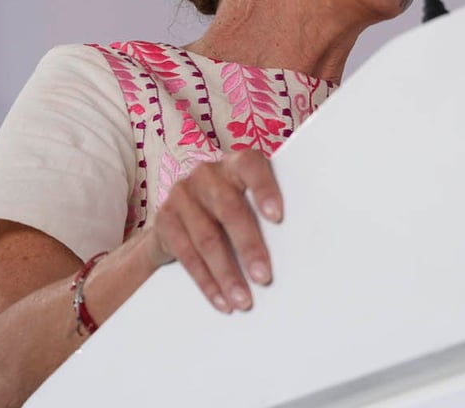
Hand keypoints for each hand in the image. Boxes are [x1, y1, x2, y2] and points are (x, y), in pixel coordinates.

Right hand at [142, 150, 282, 311]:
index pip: (251, 167)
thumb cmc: (229, 209)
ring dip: (227, 274)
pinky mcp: (164, 219)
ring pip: (207, 239)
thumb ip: (265, 212)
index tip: (277, 217)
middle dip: (248, 248)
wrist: (178, 217)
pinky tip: (221, 300)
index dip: (265, 189)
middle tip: (264, 277)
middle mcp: (207, 174)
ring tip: (243, 300)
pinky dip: (207, 282)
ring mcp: (182, 195)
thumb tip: (300, 248)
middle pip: (229, 211)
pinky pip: (187, 255)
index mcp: (235, 164)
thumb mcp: (247, 201)